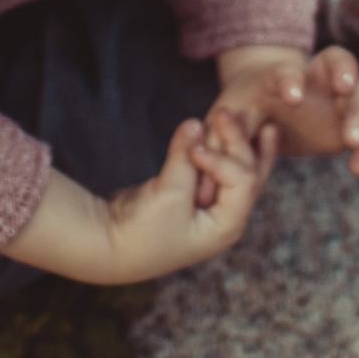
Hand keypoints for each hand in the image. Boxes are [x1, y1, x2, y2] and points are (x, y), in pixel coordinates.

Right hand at [102, 107, 277, 279]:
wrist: (111, 246)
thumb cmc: (142, 230)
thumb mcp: (167, 194)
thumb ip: (184, 157)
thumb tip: (196, 123)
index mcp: (227, 225)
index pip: (242, 181)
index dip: (222, 158)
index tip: (195, 150)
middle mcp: (227, 217)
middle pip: (247, 172)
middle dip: (238, 141)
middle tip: (223, 111)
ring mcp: (213, 207)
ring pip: (236, 168)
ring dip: (235, 142)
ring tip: (244, 114)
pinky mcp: (196, 196)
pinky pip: (216, 168)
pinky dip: (218, 149)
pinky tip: (221, 129)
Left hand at [200, 44, 358, 203]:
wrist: (265, 112)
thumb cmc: (241, 113)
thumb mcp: (226, 120)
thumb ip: (219, 138)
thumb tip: (199, 162)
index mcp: (278, 76)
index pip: (288, 67)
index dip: (291, 78)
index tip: (292, 97)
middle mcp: (314, 79)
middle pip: (339, 62)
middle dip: (346, 75)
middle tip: (346, 94)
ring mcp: (337, 99)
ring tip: (353, 143)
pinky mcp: (350, 124)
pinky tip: (358, 169)